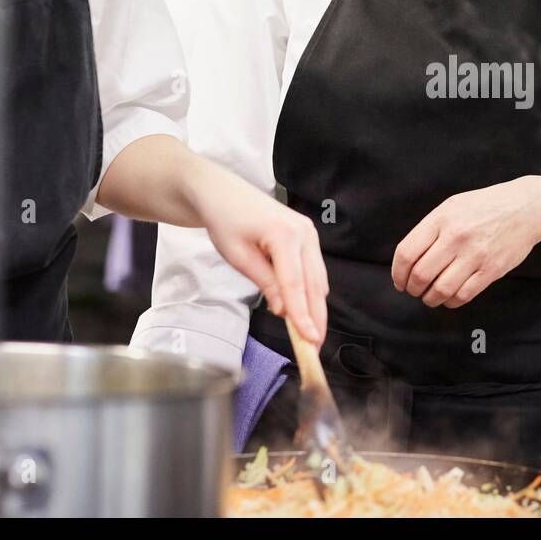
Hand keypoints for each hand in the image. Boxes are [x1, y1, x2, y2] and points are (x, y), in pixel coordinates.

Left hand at [193, 163, 328, 343]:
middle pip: (314, 284)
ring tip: (310, 335)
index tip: (309, 340)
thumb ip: (265, 283)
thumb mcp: (238, 256)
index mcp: (284, 234)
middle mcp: (304, 232)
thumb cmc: (225, 220)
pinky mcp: (307, 236)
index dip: (303, 315)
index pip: (295, 284)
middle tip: (314, 347)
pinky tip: (304, 310)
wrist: (222, 193)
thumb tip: (284, 311)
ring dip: (315, 307)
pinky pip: (313, 270)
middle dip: (316, 317)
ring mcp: (309, 232)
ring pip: (318, 279)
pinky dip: (310, 292)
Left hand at [392, 177, 540, 308]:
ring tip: (430, 297)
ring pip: (441, 290)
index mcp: (441, 218)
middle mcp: (456, 236)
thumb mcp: (453, 206)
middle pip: (421, 274)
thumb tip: (407, 261)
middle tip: (414, 290)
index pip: (407, 253)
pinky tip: (449, 298)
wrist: (526, 207)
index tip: (400, 281)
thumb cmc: (484, 207)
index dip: (398, 273)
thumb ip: (430, 229)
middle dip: (413, 288)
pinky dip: (451, 302)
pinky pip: (463, 295)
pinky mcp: (492, 269)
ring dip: (430, 299)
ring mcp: (475, 254)